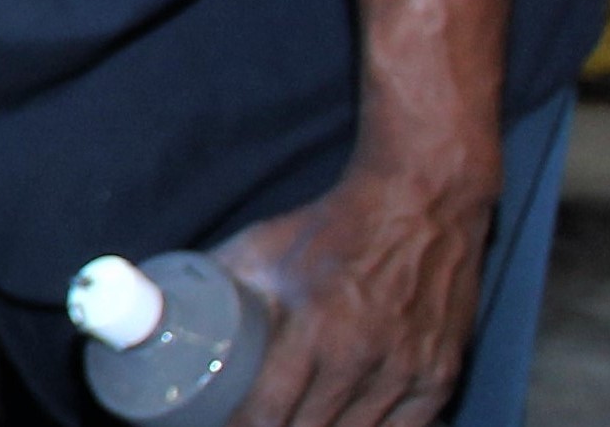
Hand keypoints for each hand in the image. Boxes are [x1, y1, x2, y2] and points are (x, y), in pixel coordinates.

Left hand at [217, 160, 494, 426]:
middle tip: (257, 425)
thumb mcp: (264, 248)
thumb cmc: (334, 228)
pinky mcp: (441, 375)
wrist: (420, 205)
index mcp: (314, 326)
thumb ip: (218, 281)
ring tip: (292, 424)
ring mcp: (407, 370)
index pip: (268, 411)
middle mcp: (362, 356)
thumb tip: (168, 304)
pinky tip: (346, 425)